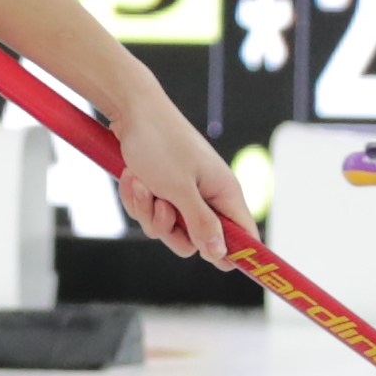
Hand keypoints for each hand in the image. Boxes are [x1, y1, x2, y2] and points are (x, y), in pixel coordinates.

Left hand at [108, 92, 248, 269]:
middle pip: (196, 240)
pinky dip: (137, 198)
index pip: (244, 235)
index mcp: (224, 192)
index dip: (236, 254)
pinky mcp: (161, 189)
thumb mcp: (179, 188)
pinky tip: (132, 177)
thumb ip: (201, 223)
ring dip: (148, 210)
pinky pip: (149, 213)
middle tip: (161, 206)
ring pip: (167, 228)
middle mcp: (207, 196)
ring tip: (142, 182)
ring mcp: (183, 193)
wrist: (131, 111)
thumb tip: (221, 255)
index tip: (219, 265)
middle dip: (170, 229)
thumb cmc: (159, 144)